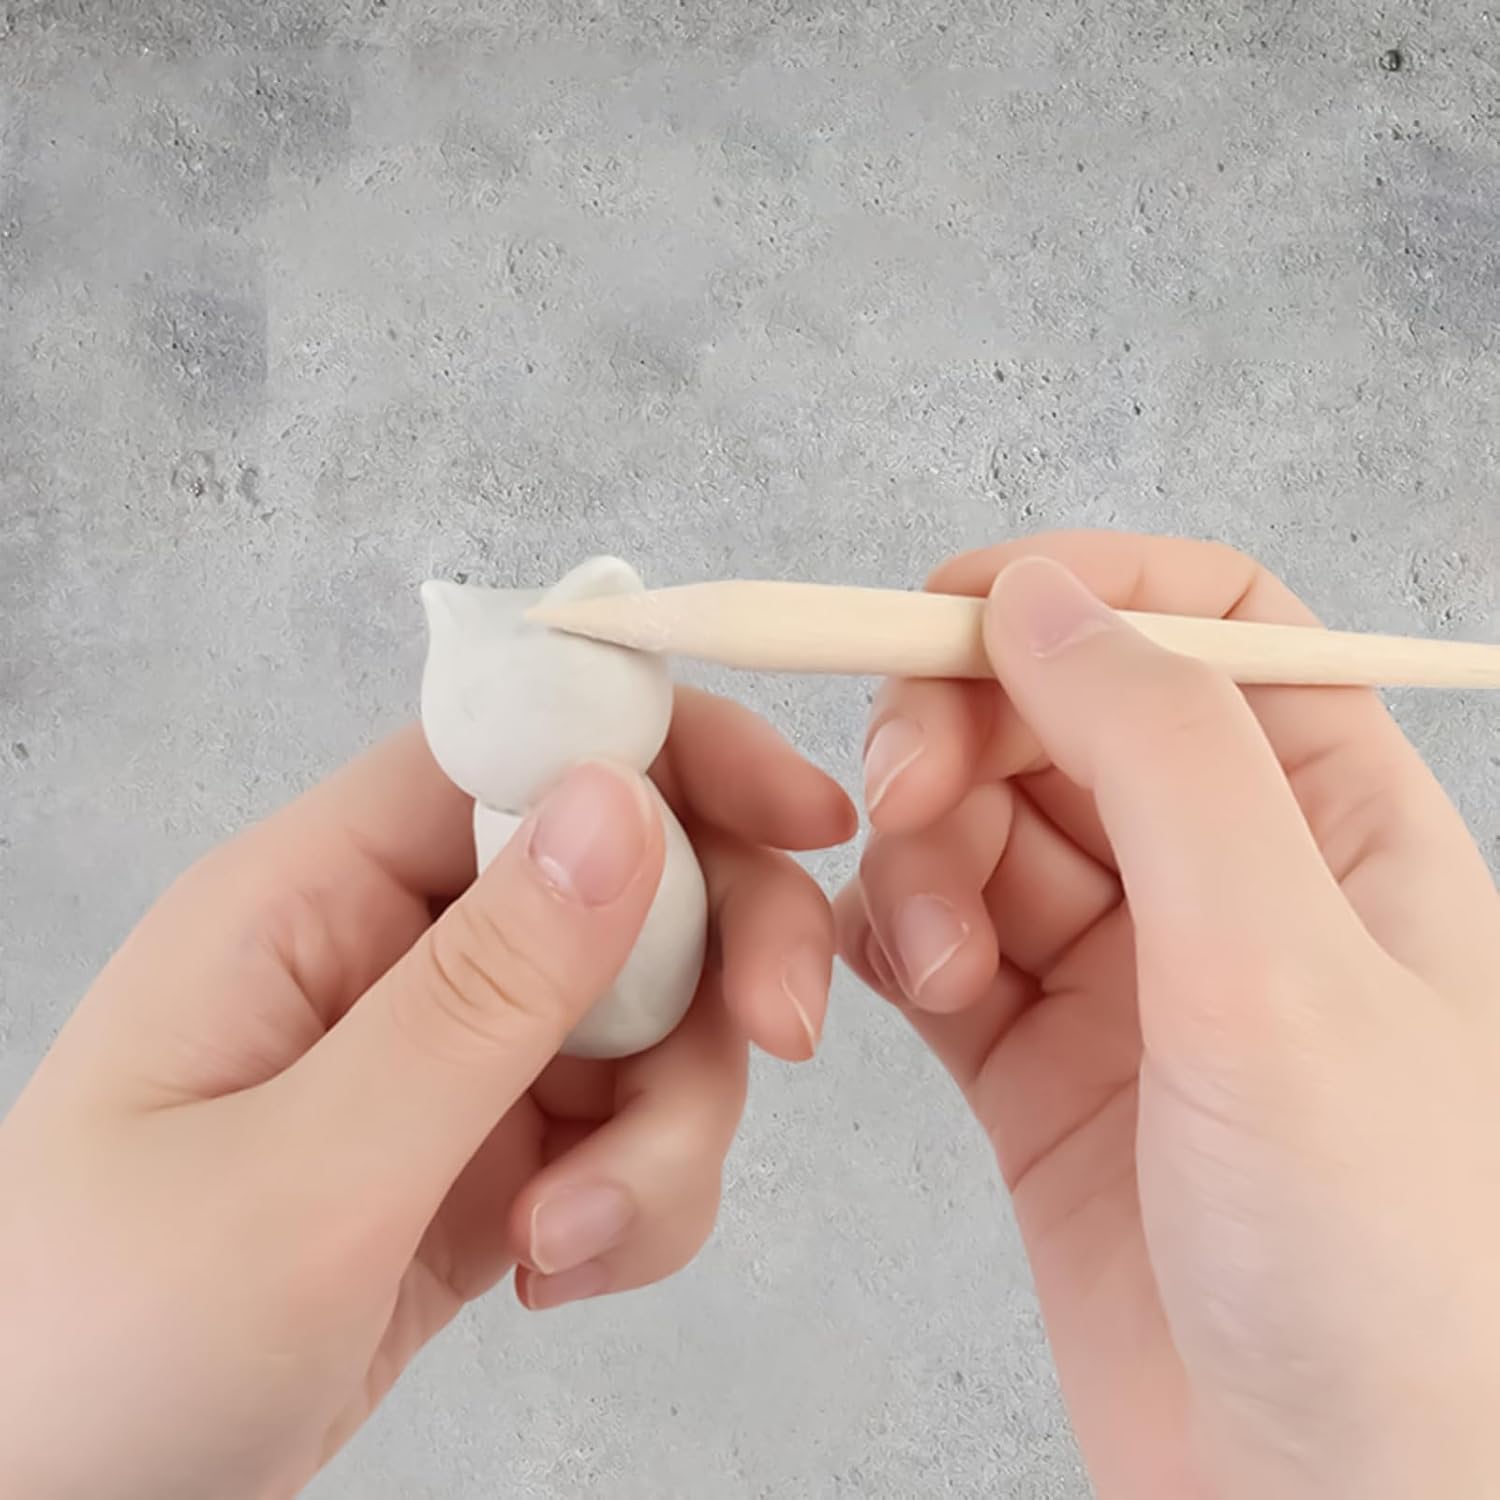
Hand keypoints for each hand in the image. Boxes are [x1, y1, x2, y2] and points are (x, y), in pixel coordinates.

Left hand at [0, 688, 853, 1499]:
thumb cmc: (91, 1348)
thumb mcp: (304, 1175)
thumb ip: (480, 991)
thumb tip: (623, 800)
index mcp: (317, 893)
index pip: (518, 745)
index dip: (671, 751)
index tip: (807, 822)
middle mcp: (394, 953)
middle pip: (624, 883)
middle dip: (719, 963)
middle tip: (780, 1042)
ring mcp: (447, 1060)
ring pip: (647, 1025)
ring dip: (666, 1132)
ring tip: (578, 1249)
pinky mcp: (487, 1160)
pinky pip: (624, 1133)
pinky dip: (637, 1201)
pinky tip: (562, 1277)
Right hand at [835, 532, 1499, 1499]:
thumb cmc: (1394, 1275)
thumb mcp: (1282, 971)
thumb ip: (1161, 753)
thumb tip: (1038, 596)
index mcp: (1332, 823)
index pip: (1203, 621)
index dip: (1073, 591)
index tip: (951, 617)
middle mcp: (1228, 882)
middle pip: (1058, 715)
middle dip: (959, 730)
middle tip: (901, 797)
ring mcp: (1127, 976)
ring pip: (978, 828)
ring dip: (919, 859)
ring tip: (934, 964)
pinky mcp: (1039, 1066)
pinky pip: (932, 942)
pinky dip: (890, 939)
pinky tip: (904, 986)